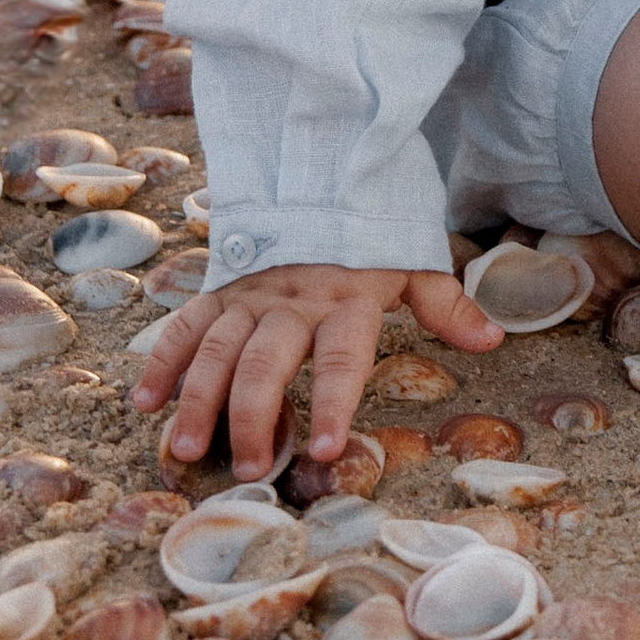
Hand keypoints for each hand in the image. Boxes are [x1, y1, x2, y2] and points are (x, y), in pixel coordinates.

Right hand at [132, 262, 503, 478]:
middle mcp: (294, 300)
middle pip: (268, 361)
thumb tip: (493, 339)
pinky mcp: (220, 290)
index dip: (337, 402)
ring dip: (199, 399)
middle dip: (255, 415)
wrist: (322, 172)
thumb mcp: (414, 262)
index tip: (328, 451)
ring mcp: (251, 295)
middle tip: (249, 467)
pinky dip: (164, 360)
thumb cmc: (371, 235)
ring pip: (218, 349)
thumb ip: (446, 305)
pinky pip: (187, 325)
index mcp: (346, 299)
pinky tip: (145, 402)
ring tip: (185, 450)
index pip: (343, 357)